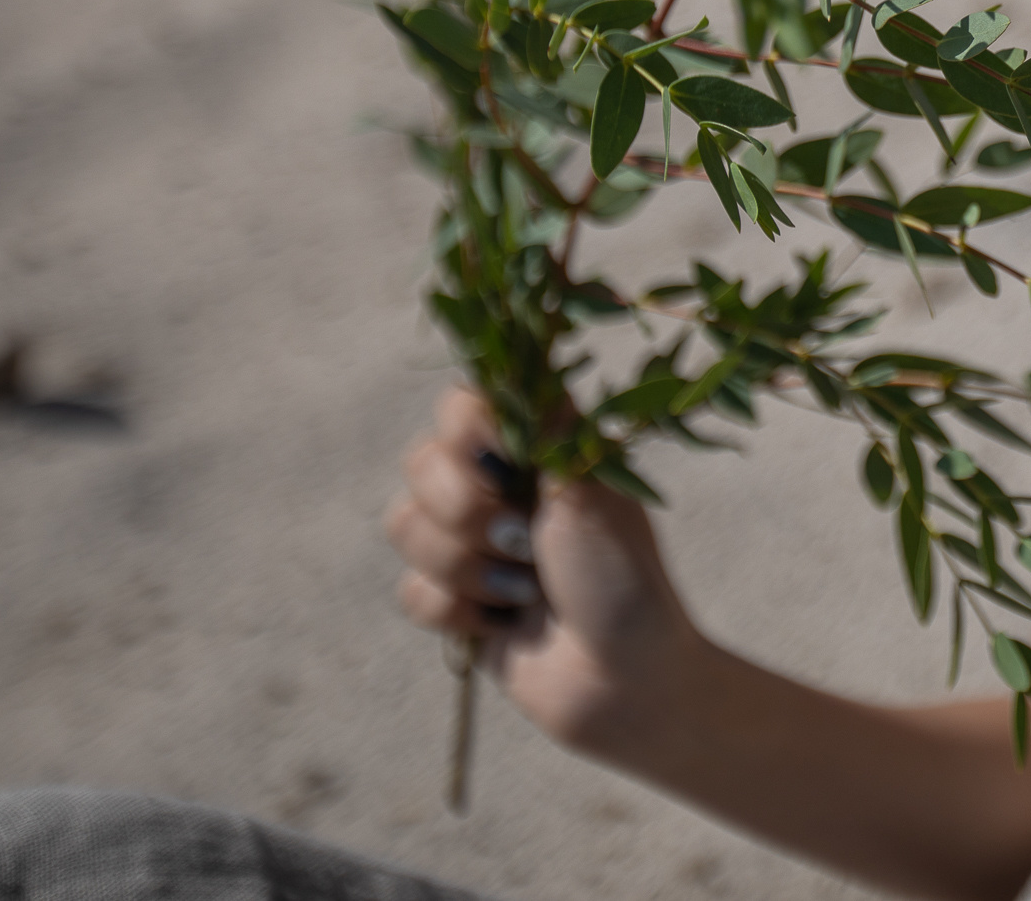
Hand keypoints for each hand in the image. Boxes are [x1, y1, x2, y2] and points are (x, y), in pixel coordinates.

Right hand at [385, 386, 702, 757]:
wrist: (625, 680)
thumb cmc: (623, 578)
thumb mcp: (591, 492)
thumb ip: (544, 427)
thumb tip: (524, 352)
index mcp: (536, 449)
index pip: (461, 403)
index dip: (468, 430)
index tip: (505, 460)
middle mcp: (498, 486)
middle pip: (418, 463)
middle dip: (467, 510)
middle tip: (524, 537)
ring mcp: (473, 543)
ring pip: (405, 528)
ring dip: (471, 567)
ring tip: (528, 588)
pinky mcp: (455, 600)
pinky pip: (411, 591)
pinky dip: (461, 613)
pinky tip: (505, 624)